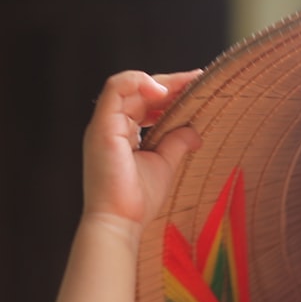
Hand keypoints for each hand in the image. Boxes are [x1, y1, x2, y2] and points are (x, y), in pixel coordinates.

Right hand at [82, 70, 201, 231]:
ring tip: (186, 85)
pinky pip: (115, 89)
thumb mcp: (165, 164)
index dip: (169, 91)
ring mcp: (104, 125)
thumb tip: (194, 131)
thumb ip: (177, 143)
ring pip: (126, 85)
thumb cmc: (138, 199)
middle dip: (169, 83)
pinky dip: (138, 82)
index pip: (143, 100)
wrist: (121, 221)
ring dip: (159, 81)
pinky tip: (163, 90)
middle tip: (197, 80)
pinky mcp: (102, 127)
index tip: (195, 87)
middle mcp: (110, 125)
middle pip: (137, 90)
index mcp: (122, 132)